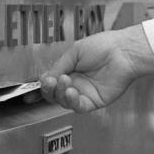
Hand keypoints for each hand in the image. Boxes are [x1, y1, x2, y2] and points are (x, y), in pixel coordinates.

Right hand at [39, 26, 153, 112]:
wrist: (123, 51)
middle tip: (49, 81)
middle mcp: (76, 84)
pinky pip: (78, 107)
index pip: (51, 83)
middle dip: (48, 89)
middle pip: (54, 95)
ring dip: (59, 93)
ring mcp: (85, 93)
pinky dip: (71, 101)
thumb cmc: (103, 46)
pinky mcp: (95, 101)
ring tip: (64, 81)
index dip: (40, 88)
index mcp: (70, 71)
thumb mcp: (74, 52)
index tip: (30, 92)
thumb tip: (44, 78)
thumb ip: (58, 66)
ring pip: (64, 102)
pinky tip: (70, 91)